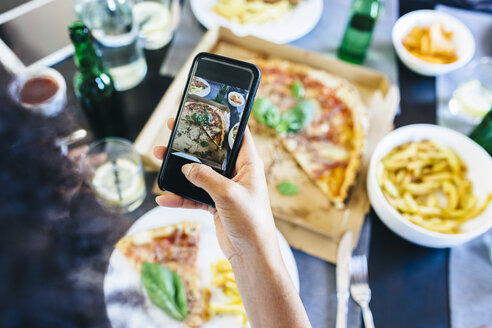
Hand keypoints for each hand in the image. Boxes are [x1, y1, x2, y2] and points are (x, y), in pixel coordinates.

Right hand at [154, 118, 280, 262]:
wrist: (251, 254)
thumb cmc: (250, 221)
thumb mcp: (228, 194)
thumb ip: (206, 178)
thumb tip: (186, 169)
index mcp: (248, 164)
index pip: (237, 134)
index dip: (222, 121)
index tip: (204, 109)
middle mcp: (236, 173)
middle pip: (211, 151)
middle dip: (191, 142)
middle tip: (172, 129)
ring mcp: (224, 189)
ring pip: (198, 172)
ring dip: (179, 168)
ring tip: (158, 157)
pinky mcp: (215, 204)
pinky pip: (194, 196)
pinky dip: (179, 197)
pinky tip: (163, 198)